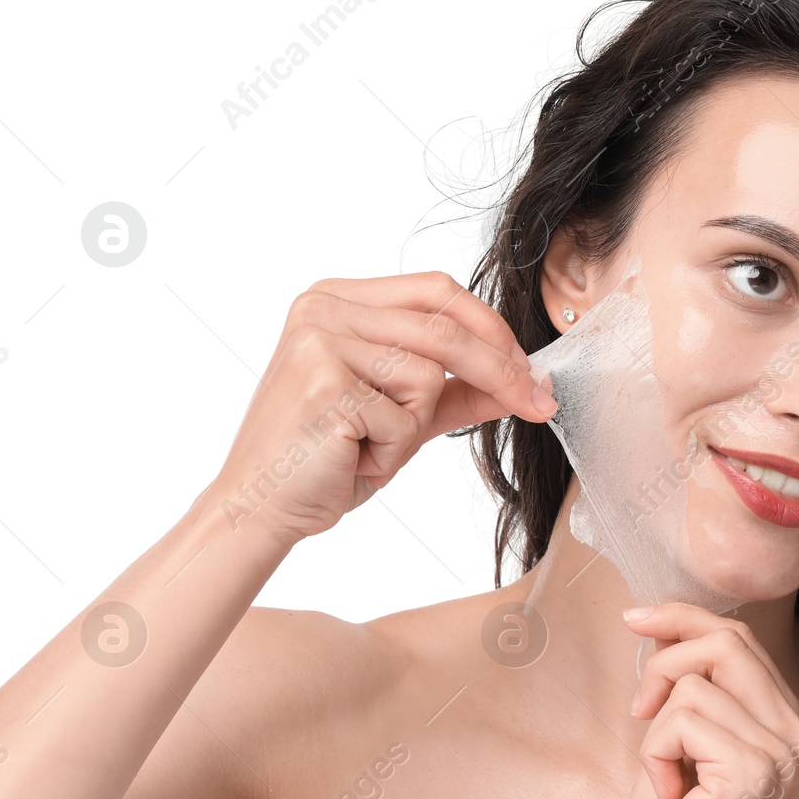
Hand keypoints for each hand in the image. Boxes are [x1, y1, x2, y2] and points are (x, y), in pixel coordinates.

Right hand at [206, 271, 555, 543]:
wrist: (260, 509)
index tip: (528, 367)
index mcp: (338, 299)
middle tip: (538, 401)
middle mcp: (323, 308)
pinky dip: (391, 452)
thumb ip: (461, 392)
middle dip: (500, 369)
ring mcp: (319, 341)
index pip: (437, 290)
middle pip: (444, 326)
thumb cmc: (326, 460)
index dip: (491, 327)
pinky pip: (404, 418)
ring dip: (414, 426)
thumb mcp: (404, 417)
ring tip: (369, 446)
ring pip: (429, 374)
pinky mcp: (324, 384)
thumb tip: (530, 382)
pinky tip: (351, 459)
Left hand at [618, 603, 798, 798]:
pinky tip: (670, 794)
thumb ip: (692, 685)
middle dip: (667, 659)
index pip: (741, 640)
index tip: (636, 618)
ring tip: (665, 775)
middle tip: (638, 708)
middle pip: (727, 642)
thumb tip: (668, 624)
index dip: (684, 618)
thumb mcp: (682, 738)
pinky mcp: (754, 771)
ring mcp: (782, 754)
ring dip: (656, 727)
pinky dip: (655, 752)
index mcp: (788, 724)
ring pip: (695, 683)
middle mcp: (798, 736)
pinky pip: (682, 719)